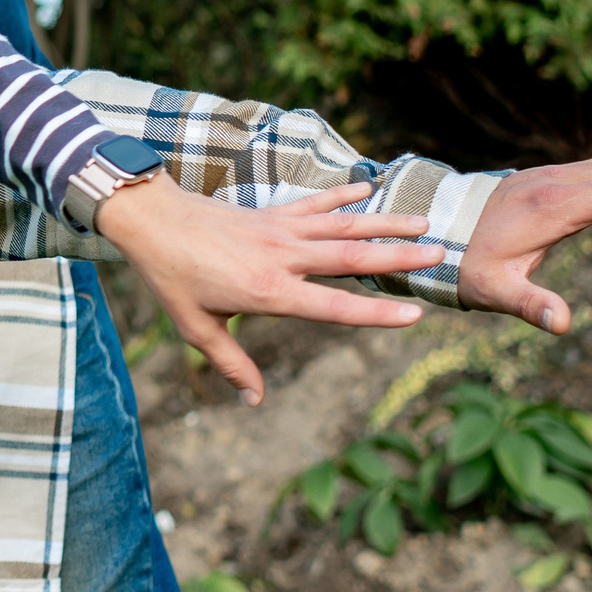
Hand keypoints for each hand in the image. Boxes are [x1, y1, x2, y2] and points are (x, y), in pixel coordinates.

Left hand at [97, 176, 443, 405]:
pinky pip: (315, 203)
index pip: (333, 306)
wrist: (150, 221)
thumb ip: (231, 364)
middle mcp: (283, 257)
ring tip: (425, 224)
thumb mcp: (195, 328)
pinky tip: (369, 188)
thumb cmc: (170, 277)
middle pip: (351, 258)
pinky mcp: (271, 213)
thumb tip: (255, 402)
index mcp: (269, 291)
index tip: (414, 315)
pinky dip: (343, 195)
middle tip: (440, 255)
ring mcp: (280, 230)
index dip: (375, 312)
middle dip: (398, 257)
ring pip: (342, 226)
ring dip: (384, 224)